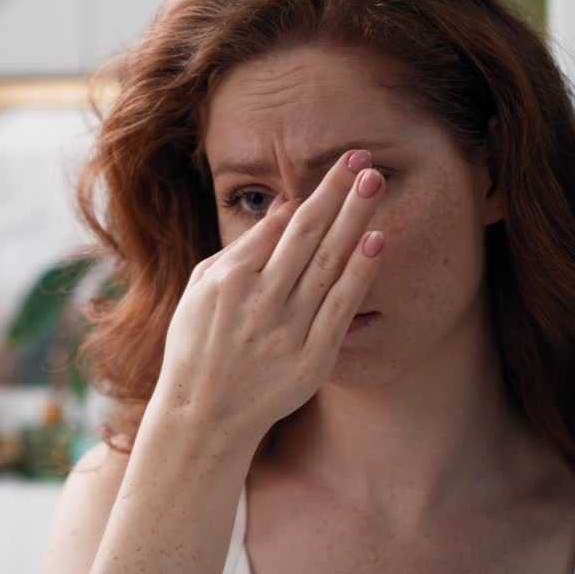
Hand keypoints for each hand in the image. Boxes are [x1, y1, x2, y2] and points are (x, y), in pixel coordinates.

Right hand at [152, 149, 386, 442]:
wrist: (203, 416)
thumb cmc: (198, 346)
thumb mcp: (201, 291)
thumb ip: (239, 250)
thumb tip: (281, 209)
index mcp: (228, 280)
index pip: (275, 226)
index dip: (308, 194)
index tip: (337, 169)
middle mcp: (259, 300)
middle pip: (305, 233)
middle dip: (334, 191)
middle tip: (361, 158)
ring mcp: (287, 329)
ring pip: (328, 262)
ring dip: (353, 218)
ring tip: (374, 182)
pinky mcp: (311, 357)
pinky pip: (341, 306)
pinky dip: (359, 272)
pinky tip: (376, 240)